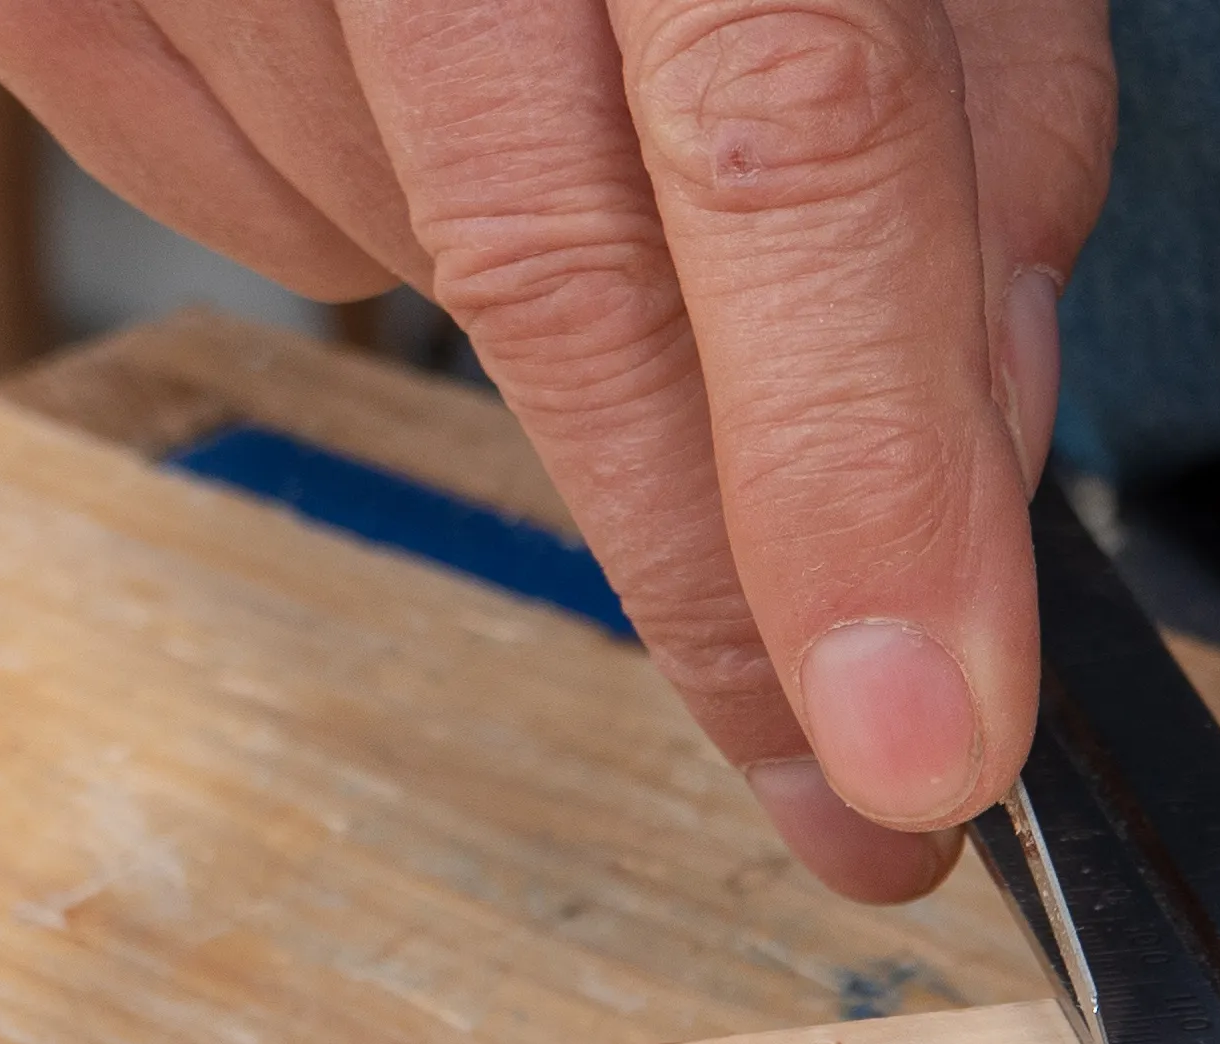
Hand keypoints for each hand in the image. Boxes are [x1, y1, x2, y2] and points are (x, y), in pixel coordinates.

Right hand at [0, 0, 1111, 900]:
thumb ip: (973, 95)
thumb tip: (974, 432)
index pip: (783, 133)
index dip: (852, 473)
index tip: (916, 748)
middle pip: (553, 267)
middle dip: (724, 574)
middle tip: (847, 784)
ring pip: (411, 255)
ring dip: (581, 313)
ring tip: (618, 135)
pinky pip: (245, 206)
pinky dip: (375, 211)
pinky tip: (428, 83)